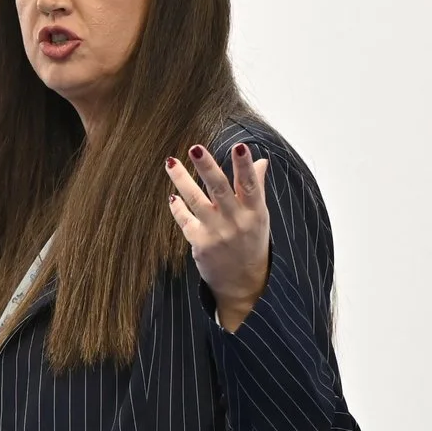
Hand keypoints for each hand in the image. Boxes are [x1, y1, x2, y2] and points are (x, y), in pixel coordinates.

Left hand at [166, 142, 272, 329]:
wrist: (243, 284)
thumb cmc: (251, 243)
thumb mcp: (260, 216)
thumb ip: (256, 187)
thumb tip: (260, 160)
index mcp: (254, 212)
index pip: (250, 185)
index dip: (245, 166)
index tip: (239, 146)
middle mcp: (236, 221)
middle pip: (220, 190)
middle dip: (208, 168)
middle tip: (195, 148)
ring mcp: (217, 233)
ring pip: (196, 201)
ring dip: (182, 181)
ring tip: (170, 163)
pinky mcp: (200, 244)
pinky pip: (184, 220)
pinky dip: (177, 207)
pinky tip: (172, 196)